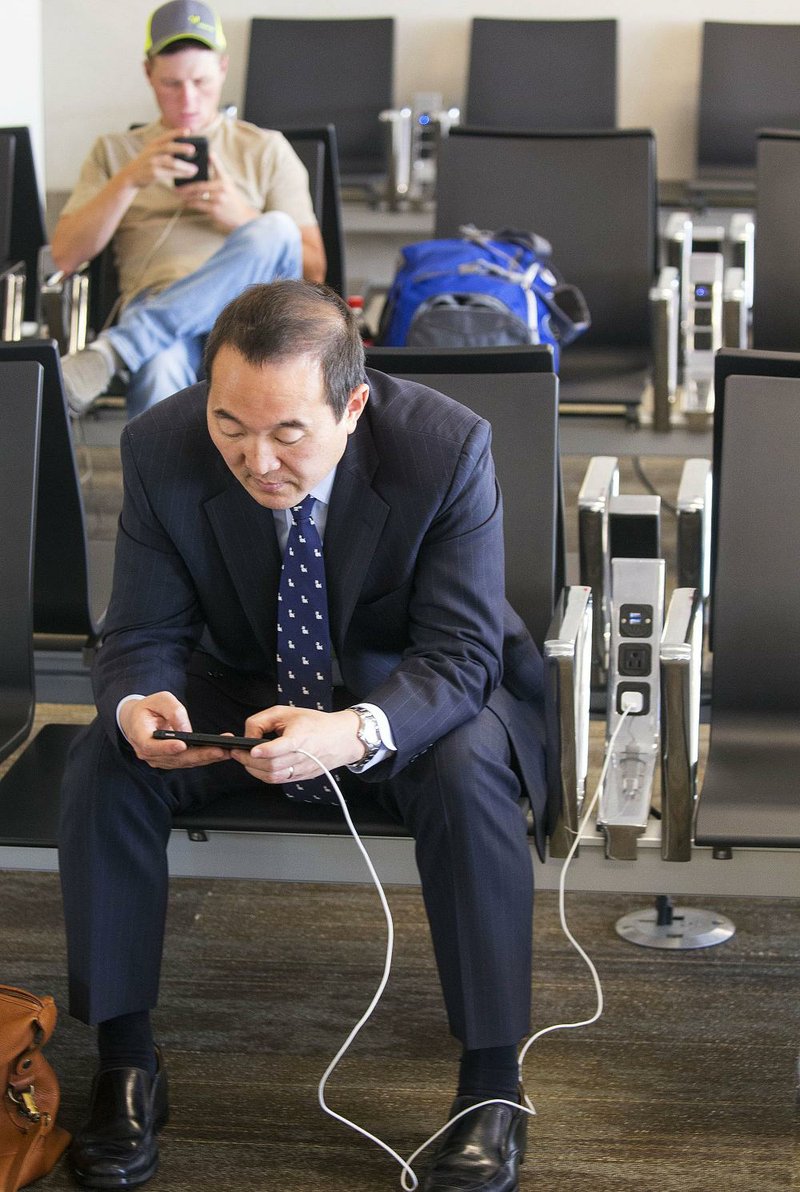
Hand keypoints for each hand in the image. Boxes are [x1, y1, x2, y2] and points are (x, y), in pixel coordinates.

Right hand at [119, 128, 201, 188]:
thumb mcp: (151, 152)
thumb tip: (184, 150)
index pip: (166, 136)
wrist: (130, 176)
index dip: (177, 132)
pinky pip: (170, 173)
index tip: (188, 131)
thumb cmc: (146, 164)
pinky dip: (180, 174)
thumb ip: (164, 150)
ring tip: (194, 169)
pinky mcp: (154, 173)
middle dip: (181, 148)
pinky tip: (188, 175)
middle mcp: (152, 152)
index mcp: (153, 144)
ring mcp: (152, 162)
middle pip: (168, 147)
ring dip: (184, 166)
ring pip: (171, 162)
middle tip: (192, 149)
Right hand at [119, 691, 230, 769]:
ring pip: (184, 762)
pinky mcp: (171, 761)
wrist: (138, 720)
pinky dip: (204, 758)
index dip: (167, 747)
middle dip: (199, 755)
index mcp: (139, 735)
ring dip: (206, 758)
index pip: (151, 746)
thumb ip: (172, 711)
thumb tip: (186, 729)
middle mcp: (148, 752)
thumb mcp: (159, 699)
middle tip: (219, 750)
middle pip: (175, 758)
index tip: (182, 745)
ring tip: (226, 752)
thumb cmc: (149, 708)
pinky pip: (188, 761)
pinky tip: (221, 754)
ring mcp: (159, 759)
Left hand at [178, 150, 260, 230]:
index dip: (208, 159)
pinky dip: (190, 204)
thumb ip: (218, 169)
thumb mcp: (227, 182)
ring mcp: (218, 199)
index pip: (216, 165)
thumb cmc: (232, 198)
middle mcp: (222, 188)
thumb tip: (209, 154)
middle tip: (176, 186)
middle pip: (200, 185)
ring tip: (178, 194)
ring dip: (186, 195)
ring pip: (197, 196)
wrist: (241, 216)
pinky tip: (185, 203)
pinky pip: (199, 205)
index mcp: (224, 179)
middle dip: (186, 186)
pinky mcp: (215, 210)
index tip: (196, 156)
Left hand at [231, 706, 363, 784]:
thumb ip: (262, 721)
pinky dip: (264, 775)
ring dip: (254, 770)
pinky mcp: (302, 777)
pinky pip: (278, 781)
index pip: (282, 748)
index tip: (253, 750)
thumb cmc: (314, 723)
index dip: (265, 751)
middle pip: (272, 766)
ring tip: (245, 759)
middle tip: (236, 752)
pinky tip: (258, 766)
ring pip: (273, 777)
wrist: (341, 738)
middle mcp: (302, 756)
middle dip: (249, 761)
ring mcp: (302, 769)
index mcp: (301, 738)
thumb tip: (248, 736)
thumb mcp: (285, 712)